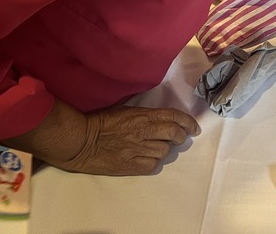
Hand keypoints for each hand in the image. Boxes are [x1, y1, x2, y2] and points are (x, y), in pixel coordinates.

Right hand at [65, 105, 200, 175]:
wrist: (81, 140)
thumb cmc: (100, 121)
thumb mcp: (125, 110)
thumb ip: (145, 114)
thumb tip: (162, 119)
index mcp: (143, 115)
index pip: (173, 116)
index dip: (188, 122)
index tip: (194, 127)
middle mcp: (144, 132)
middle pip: (174, 134)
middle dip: (181, 136)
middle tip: (180, 138)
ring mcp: (137, 150)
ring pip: (165, 152)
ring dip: (164, 149)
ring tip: (156, 147)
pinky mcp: (130, 166)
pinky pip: (152, 166)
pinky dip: (153, 162)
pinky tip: (147, 158)